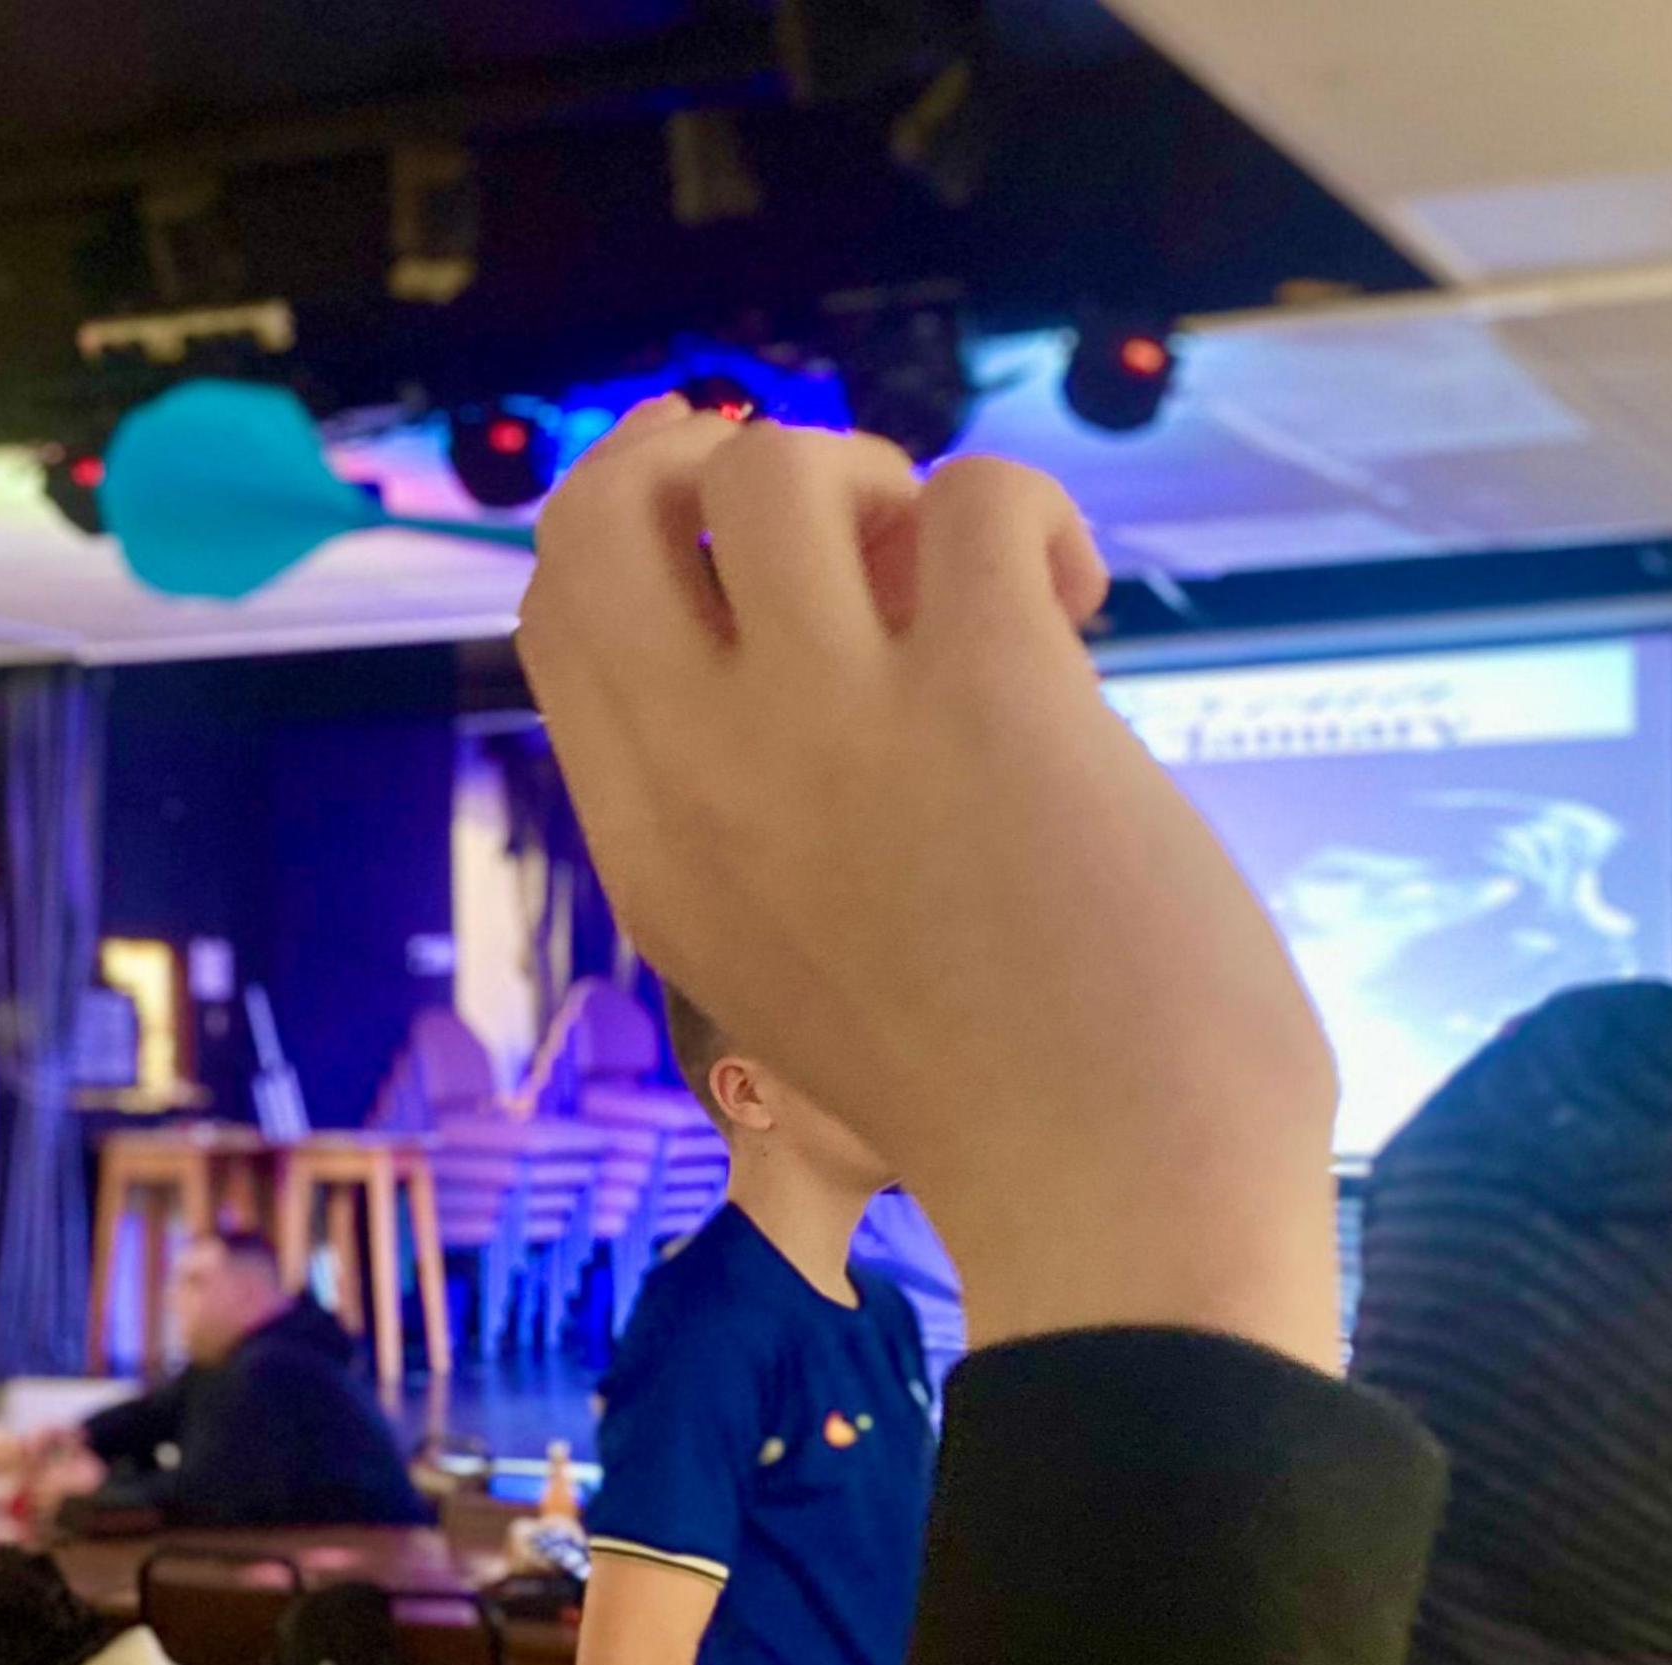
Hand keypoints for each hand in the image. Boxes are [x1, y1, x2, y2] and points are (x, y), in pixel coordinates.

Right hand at [519, 404, 1340, 1363]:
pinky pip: (974, 494)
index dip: (637, 532)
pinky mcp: (985, 693)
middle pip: (601, 510)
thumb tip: (819, 638)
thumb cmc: (985, 1103)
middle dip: (705, 454)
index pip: (556, 614)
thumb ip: (751, 828)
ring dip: (878, 480)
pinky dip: (1032, 516)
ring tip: (958, 584)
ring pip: (777, 465)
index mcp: (650, 849)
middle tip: (834, 519)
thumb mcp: (784, 968)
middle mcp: (704, 777)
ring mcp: (831, 728)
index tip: (736, 543)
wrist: (1115, 1202)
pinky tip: (1072, 609)